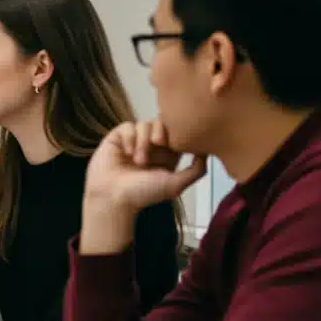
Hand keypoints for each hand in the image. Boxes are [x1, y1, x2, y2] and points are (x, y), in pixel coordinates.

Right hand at [85, 120, 207, 212]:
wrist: (113, 197)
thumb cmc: (144, 194)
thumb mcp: (176, 184)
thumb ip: (196, 170)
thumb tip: (206, 151)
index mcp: (167, 155)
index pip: (177, 133)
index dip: (179, 134)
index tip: (177, 144)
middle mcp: (151, 146)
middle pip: (162, 123)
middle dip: (162, 132)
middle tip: (158, 144)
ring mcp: (133, 140)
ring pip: (144, 124)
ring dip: (143, 140)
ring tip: (138, 160)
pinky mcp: (117, 138)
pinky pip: (127, 126)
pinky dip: (129, 137)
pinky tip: (126, 152)